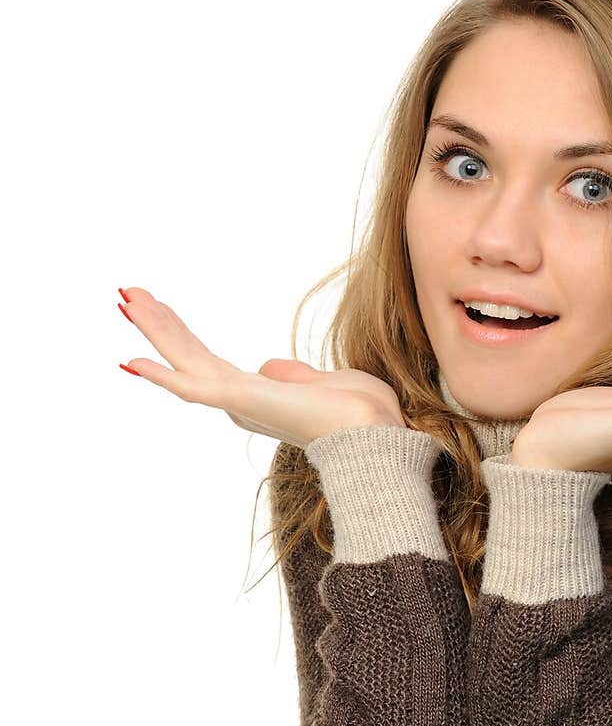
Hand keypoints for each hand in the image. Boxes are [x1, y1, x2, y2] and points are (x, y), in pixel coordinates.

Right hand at [117, 287, 406, 443]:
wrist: (372, 432)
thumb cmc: (360, 413)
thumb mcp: (321, 382)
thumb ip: (291, 374)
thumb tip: (267, 367)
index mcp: (258, 397)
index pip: (207, 362)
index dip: (182, 336)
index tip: (159, 309)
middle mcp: (240, 402)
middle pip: (189, 356)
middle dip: (160, 324)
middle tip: (128, 294)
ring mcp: (237, 403)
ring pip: (184, 361)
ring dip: (154, 330)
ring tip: (125, 301)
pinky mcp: (239, 401)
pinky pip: (191, 388)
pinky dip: (161, 375)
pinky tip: (132, 361)